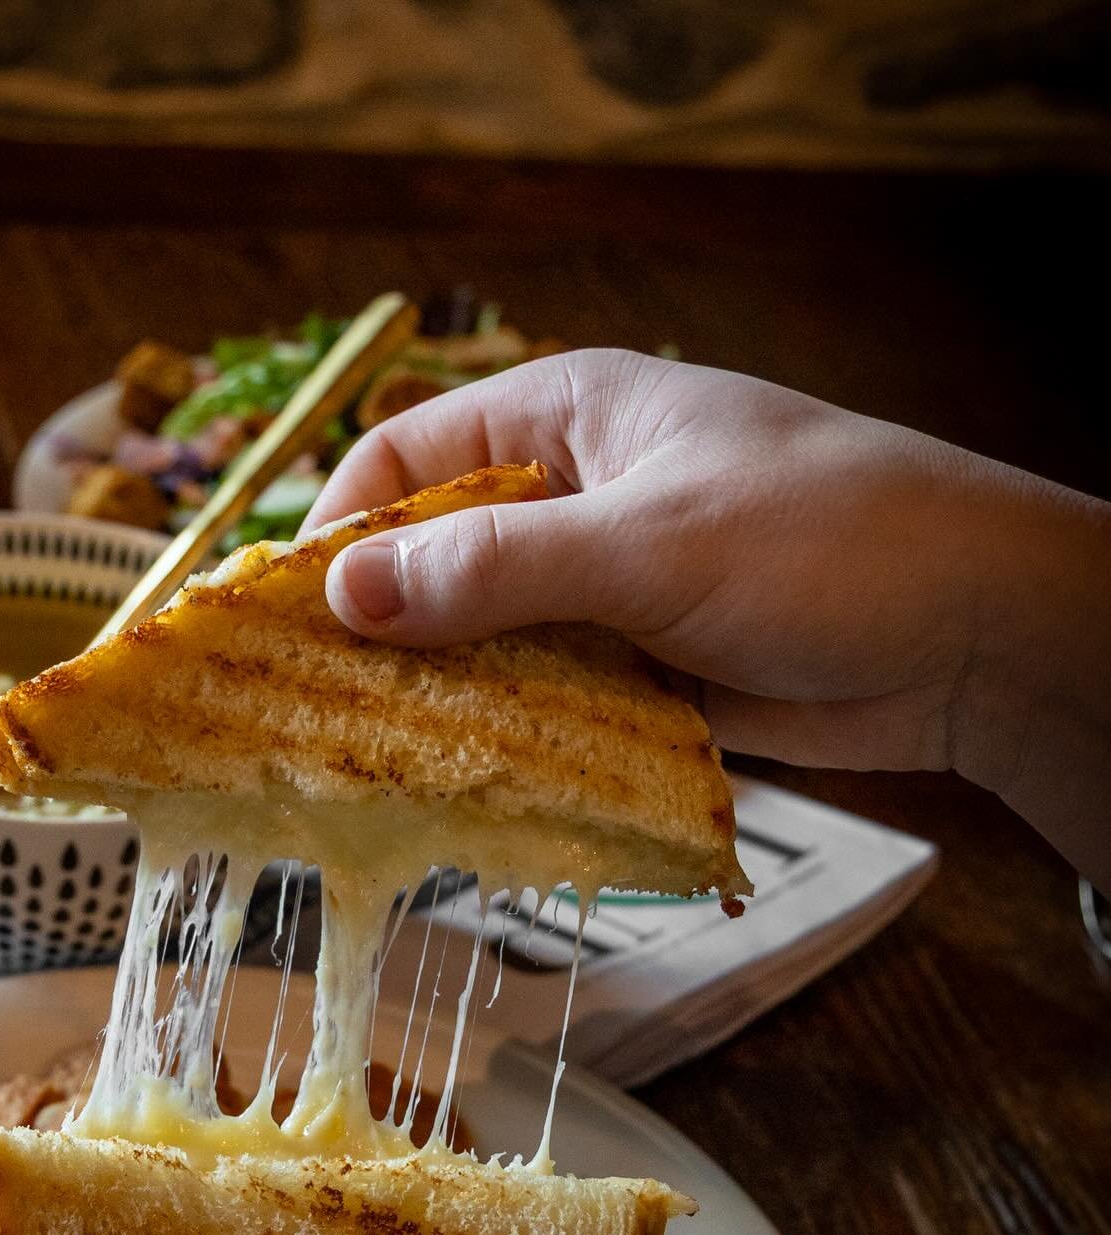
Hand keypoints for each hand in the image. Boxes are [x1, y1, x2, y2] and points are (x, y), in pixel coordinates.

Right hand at [308, 350, 1110, 888]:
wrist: (974, 634)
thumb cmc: (821, 539)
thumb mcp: (645, 541)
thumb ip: (494, 570)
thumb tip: (345, 596)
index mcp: (569, 418)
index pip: (410, 456)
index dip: (341, 528)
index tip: (286, 617)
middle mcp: (578, 499)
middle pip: (439, 559)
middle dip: (382, 631)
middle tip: (312, 713)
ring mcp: (611, 592)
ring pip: (490, 645)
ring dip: (444, 700)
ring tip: (372, 767)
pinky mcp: (645, 675)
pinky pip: (549, 707)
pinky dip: (511, 744)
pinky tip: (465, 791)